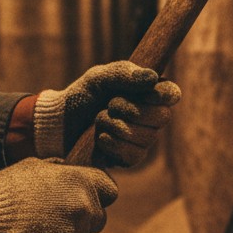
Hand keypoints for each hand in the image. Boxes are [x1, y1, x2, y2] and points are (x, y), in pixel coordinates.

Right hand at [0, 158, 117, 232]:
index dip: (99, 194)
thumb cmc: (5, 190)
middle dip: (82, 220)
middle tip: (55, 219)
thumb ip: (61, 171)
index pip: (111, 190)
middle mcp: (85, 208)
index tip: (87, 198)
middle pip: (99, 219)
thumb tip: (71, 173)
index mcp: (82, 182)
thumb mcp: (35, 167)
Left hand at [34, 61, 180, 161]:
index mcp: (148, 93)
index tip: (146, 93)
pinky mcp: (130, 158)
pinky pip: (134, 155)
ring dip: (116, 127)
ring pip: (147, 137)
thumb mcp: (98, 78)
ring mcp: (142, 139)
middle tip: (110, 104)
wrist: (60, 124)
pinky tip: (100, 139)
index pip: (172, 94)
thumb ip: (123, 74)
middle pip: (162, 117)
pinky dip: (113, 145)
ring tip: (99, 121)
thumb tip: (151, 77)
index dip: (162, 95)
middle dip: (131, 110)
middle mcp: (151, 117)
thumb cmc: (83, 96)